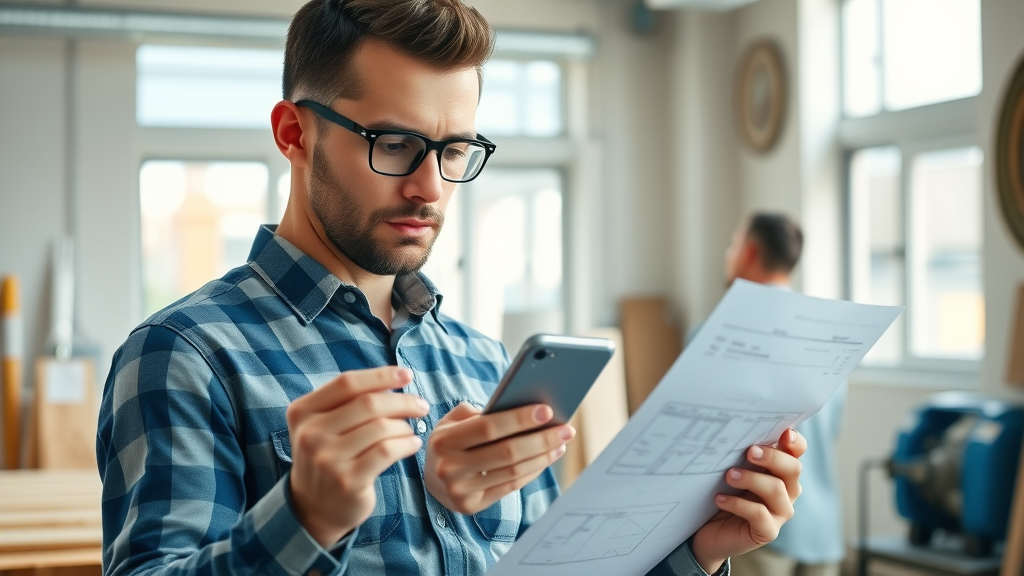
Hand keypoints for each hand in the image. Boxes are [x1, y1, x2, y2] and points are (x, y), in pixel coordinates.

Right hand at [286, 367, 428, 546]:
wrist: (313, 508)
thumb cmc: (329, 456)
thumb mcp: (324, 425)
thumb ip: (350, 401)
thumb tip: (394, 379)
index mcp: (303, 412)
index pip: (347, 383)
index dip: (381, 375)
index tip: (406, 375)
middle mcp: (311, 434)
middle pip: (368, 403)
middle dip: (402, 401)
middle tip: (421, 406)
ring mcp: (328, 459)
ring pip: (381, 427)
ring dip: (405, 426)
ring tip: (411, 430)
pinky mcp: (348, 481)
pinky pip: (387, 451)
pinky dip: (407, 444)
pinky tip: (412, 444)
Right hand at [425, 402, 573, 514]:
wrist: (431, 480)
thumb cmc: (451, 442)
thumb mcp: (453, 422)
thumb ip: (479, 412)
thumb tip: (521, 407)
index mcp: (444, 440)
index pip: (488, 428)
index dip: (519, 419)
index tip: (547, 410)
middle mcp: (449, 467)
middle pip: (507, 452)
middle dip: (542, 439)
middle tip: (566, 429)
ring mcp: (460, 490)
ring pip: (513, 471)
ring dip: (543, 457)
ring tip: (561, 443)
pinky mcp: (472, 505)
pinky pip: (511, 487)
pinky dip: (533, 471)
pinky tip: (547, 458)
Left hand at [691, 428, 806, 573]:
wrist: (708, 529)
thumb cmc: (722, 491)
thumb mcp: (731, 467)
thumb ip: (741, 452)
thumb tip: (735, 430)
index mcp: (781, 469)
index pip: (797, 451)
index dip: (795, 442)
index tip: (784, 433)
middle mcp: (788, 490)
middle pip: (792, 468)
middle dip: (772, 457)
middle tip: (749, 452)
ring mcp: (780, 512)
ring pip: (776, 490)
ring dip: (751, 479)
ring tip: (728, 475)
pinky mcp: (767, 531)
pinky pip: (759, 514)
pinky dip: (738, 504)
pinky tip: (720, 499)